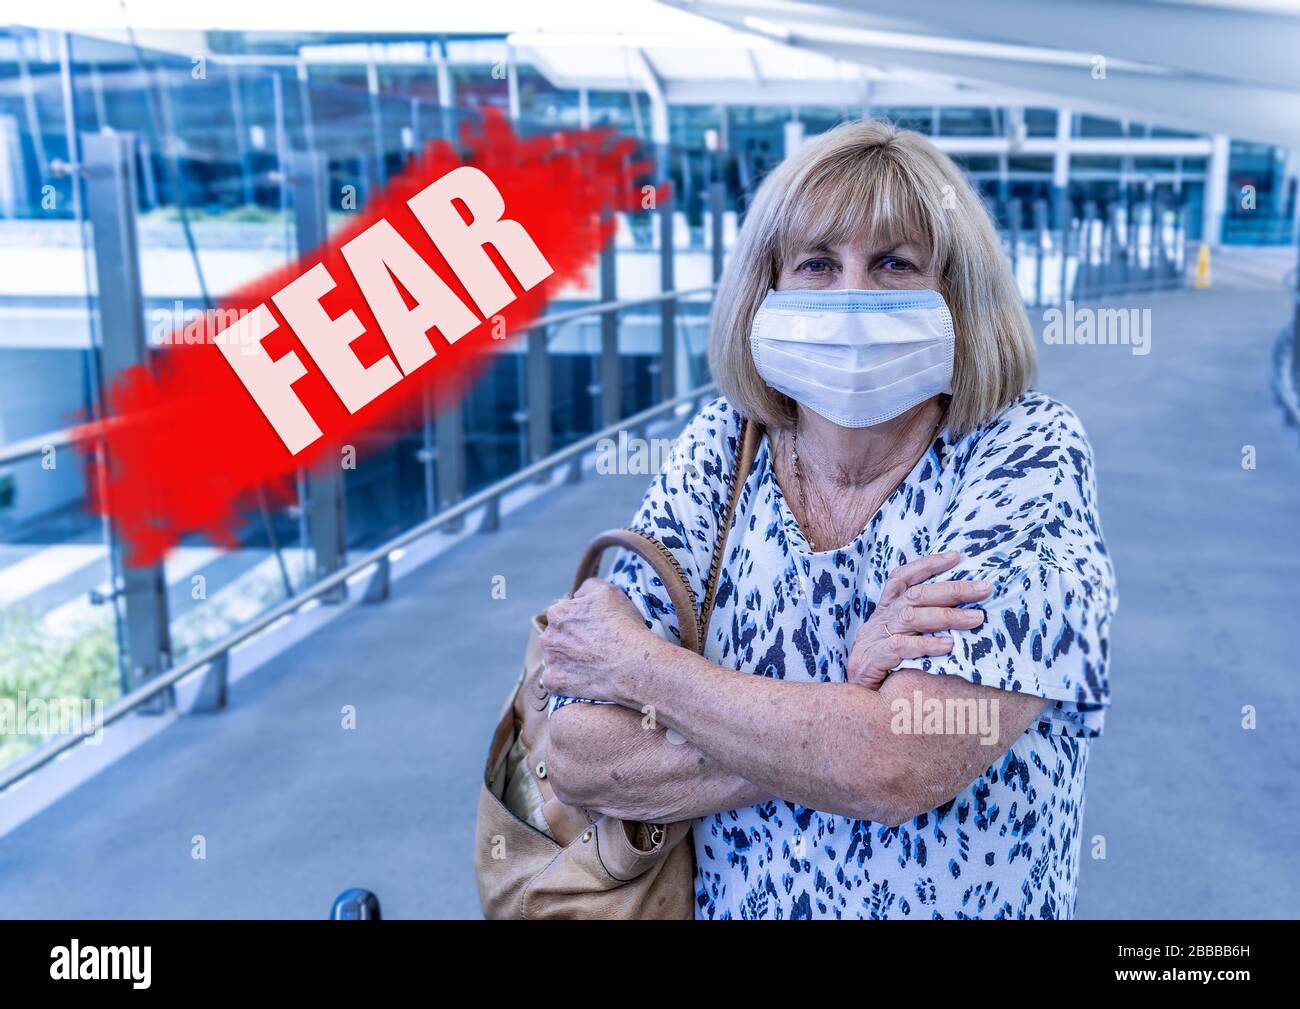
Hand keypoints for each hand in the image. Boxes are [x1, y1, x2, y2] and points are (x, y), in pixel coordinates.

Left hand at [538, 578, 656, 705]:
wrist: (634, 665)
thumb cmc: (623, 626)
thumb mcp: (609, 591)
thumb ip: (587, 587)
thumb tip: (576, 596)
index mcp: (558, 613)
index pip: (563, 613)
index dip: (580, 619)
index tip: (594, 627)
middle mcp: (548, 636)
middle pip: (556, 636)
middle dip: (570, 639)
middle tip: (594, 646)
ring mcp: (550, 661)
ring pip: (555, 657)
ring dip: (567, 659)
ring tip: (592, 662)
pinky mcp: (555, 682)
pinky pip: (554, 680)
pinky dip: (566, 680)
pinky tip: (584, 678)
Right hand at [846, 552, 991, 689]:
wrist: (854, 703)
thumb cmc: (886, 670)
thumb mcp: (901, 641)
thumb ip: (923, 626)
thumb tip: (967, 613)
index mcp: (885, 611)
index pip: (903, 578)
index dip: (928, 564)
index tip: (957, 556)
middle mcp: (879, 620)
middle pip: (915, 595)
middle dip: (952, 589)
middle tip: (985, 589)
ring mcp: (873, 640)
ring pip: (910, 618)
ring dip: (946, 616)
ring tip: (976, 619)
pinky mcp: (871, 661)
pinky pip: (900, 648)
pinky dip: (925, 645)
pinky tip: (948, 647)